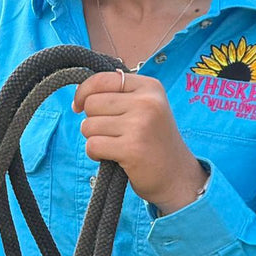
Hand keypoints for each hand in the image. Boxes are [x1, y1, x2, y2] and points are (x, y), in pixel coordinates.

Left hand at [72, 71, 207, 213]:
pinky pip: (92, 145)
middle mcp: (147, 102)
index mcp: (150, 87)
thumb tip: (78, 96)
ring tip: (115, 145)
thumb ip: (117, 95)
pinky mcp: (132, 149)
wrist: (176, 175)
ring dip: (94, 139)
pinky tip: (112, 157)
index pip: (102, 80)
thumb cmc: (153, 140)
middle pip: (92, 104)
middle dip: (93, 120)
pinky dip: (95, 154)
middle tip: (111, 132)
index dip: (83, 93)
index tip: (80, 106)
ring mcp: (140, 125)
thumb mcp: (145, 107)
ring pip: (88, 126)